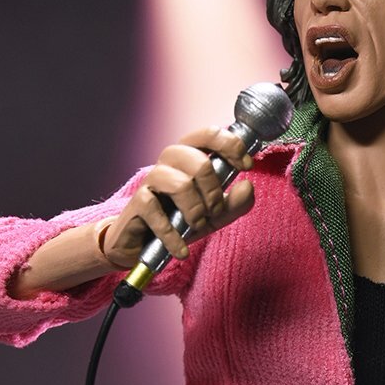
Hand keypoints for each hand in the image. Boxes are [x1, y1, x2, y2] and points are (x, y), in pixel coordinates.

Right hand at [102, 127, 254, 264]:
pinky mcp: (137, 203)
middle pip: (199, 162)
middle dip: (214, 192)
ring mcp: (151, 180)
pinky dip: (173, 235)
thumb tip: (248, 186)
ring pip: (180, 185)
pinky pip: (157, 212)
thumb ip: (235, 203)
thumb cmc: (181, 221)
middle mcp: (169, 162)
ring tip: (196, 226)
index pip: (208, 134)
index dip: (231, 145)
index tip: (247, 166)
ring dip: (195, 211)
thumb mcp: (215, 215)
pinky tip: (181, 249)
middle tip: (214, 212)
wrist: (145, 246)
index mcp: (189, 156)